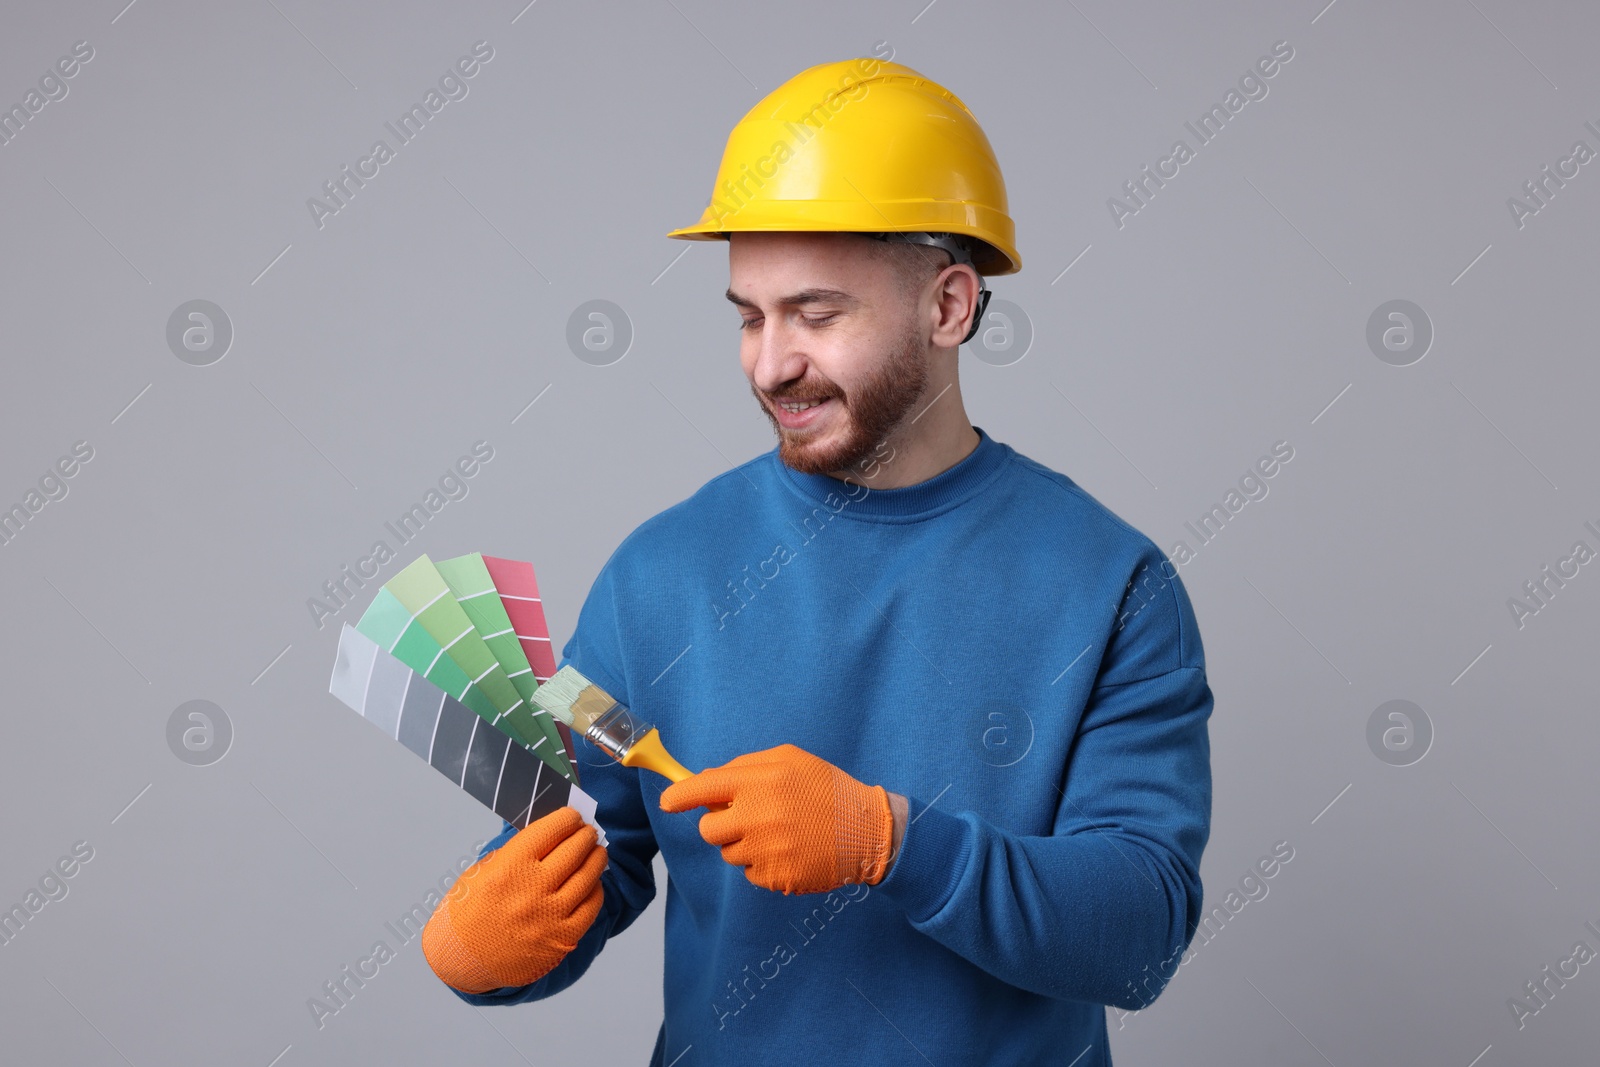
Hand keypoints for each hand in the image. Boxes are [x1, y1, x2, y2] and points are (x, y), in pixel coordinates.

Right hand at [421, 806, 606, 993]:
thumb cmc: (468, 911)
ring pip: (588, 877)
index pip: (551, 830)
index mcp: (509, 867)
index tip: (572, 816)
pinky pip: (591, 907)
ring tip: (596, 852)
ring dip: (596, 858)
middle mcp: (532, 890)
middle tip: (588, 831)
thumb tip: (550, 834)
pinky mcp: (562, 940)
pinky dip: (595, 890)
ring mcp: (549, 917)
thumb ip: (516, 851)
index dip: (567, 818)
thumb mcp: (482, 870)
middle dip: (585, 835)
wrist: (460, 960)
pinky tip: (592, 883)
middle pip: (575, 850)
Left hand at [659, 743, 894, 895]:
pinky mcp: (775, 878)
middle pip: (708, 830)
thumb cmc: (826, 789)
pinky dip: (763, 864)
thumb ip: (746, 766)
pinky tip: (789, 851)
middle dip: (720, 825)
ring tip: (779, 833)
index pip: (700, 789)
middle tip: (746, 818)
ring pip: (729, 854)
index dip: (678, 797)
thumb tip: (706, 780)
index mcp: (758, 782)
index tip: (668, 802)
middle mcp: (756, 817)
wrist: (867, 831)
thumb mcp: (790, 759)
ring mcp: (765, 851)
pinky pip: (750, 874)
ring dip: (744, 845)